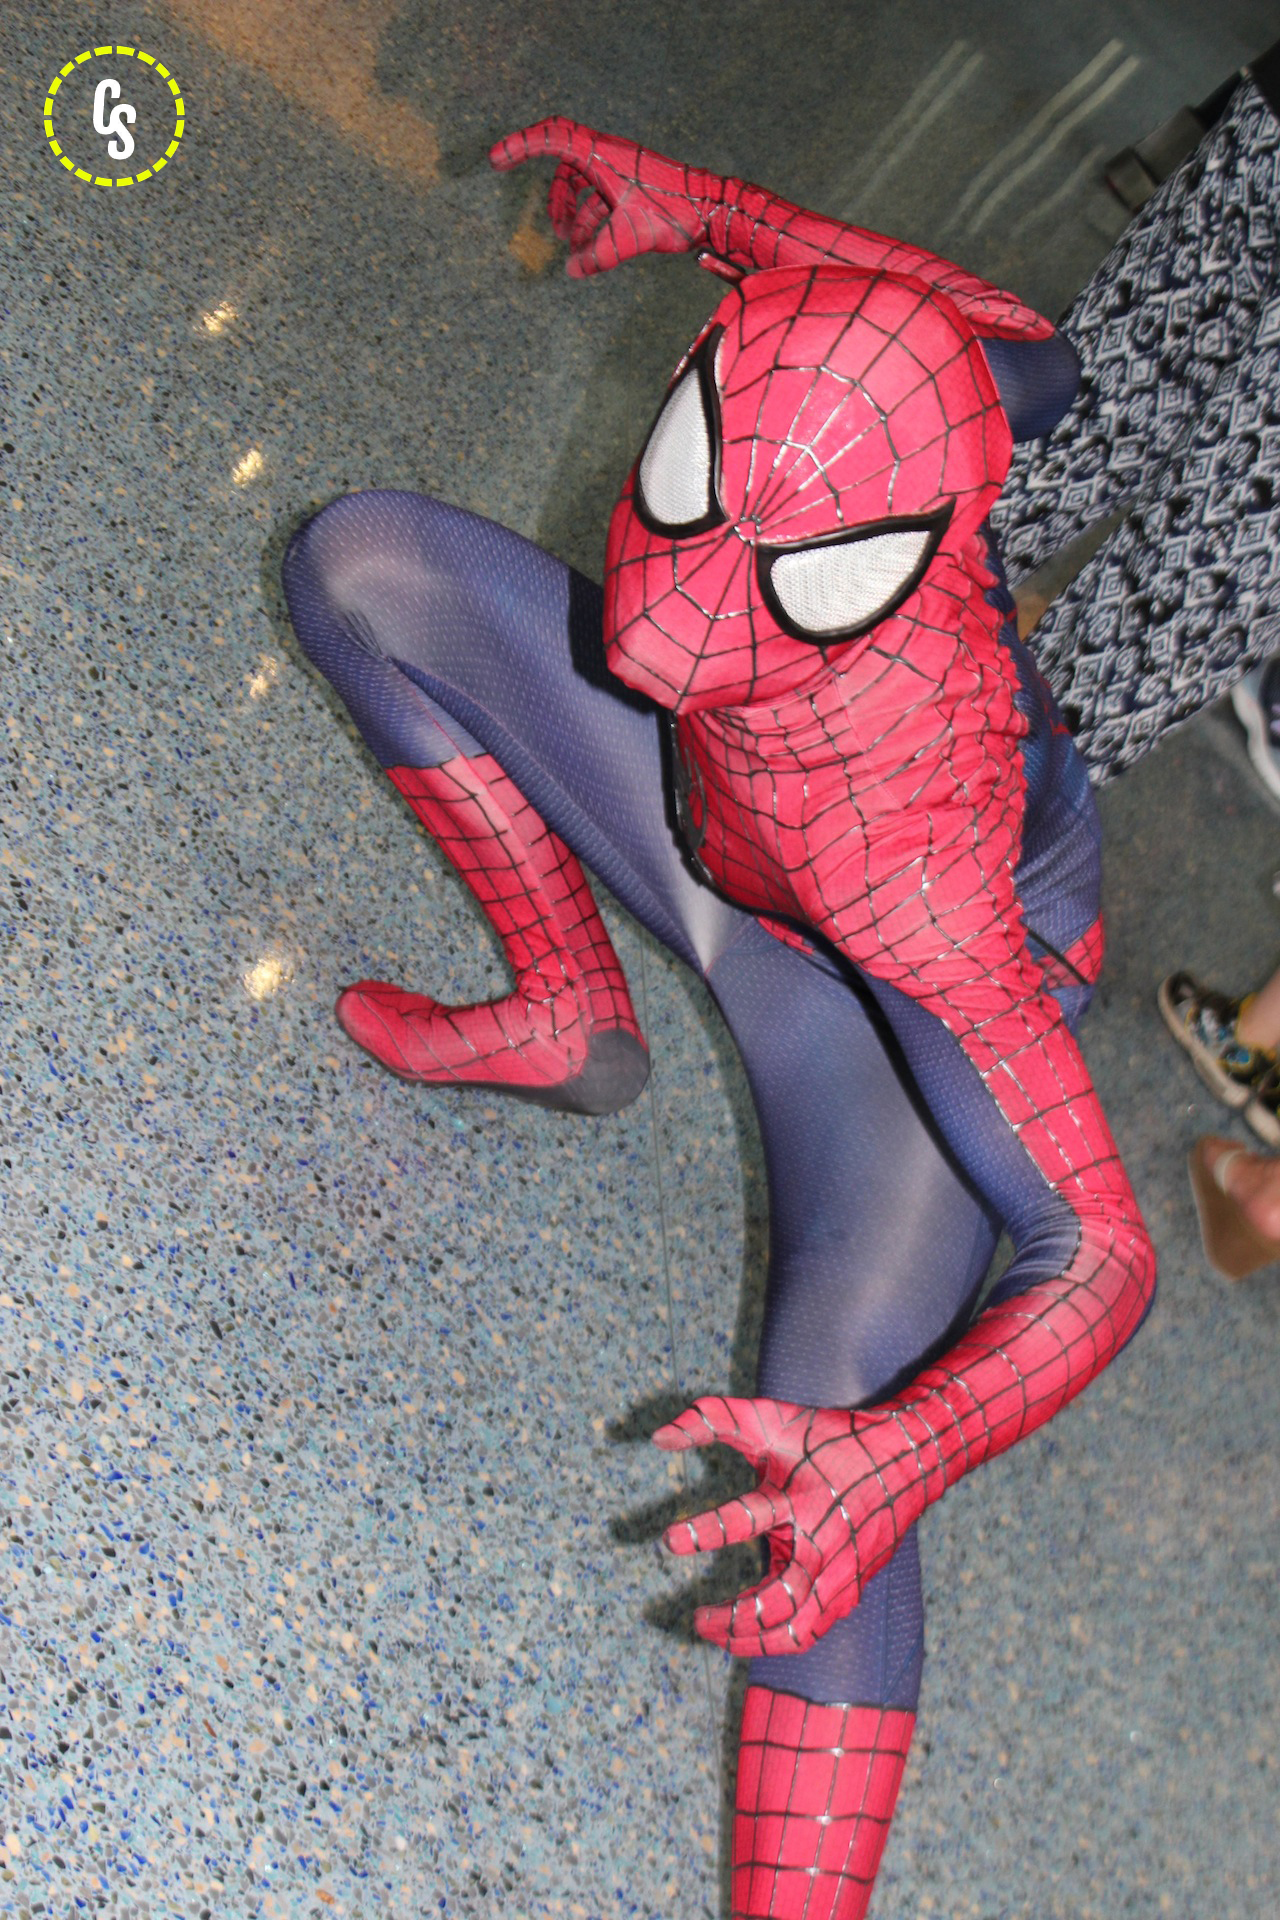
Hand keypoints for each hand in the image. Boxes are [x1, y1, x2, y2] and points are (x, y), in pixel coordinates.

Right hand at [489, 117, 712, 277]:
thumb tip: (573, 271)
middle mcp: (609, 157)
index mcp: (604, 155)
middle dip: (555, 199)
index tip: (496, 160)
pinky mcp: (631, 189)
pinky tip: (588, 254)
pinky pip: (599, 202)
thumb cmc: (675, 212)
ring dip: (573, 217)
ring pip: (583, 189)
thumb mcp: (630, 237)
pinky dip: (591, 225)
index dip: (521, 145)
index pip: (553, 138)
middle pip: (566, 168)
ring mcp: (620, 173)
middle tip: (547, 227)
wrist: (712, 210)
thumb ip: (598, 255)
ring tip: (570, 247)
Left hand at [653, 1394, 927, 1655]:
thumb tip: (657, 1439)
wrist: (906, 1459)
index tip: (667, 1542)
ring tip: (716, 1632)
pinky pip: (812, 1631)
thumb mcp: (771, 1420)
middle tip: (695, 1618)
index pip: (747, 1519)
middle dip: (731, 1619)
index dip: (704, 1531)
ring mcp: (840, 1574)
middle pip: (776, 1603)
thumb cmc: (829, 1438)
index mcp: (800, 1498)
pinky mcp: (851, 1591)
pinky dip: (779, 1640)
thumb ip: (712, 1419)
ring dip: (751, 1641)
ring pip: (795, 1631)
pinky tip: (752, 1634)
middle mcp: (822, 1543)